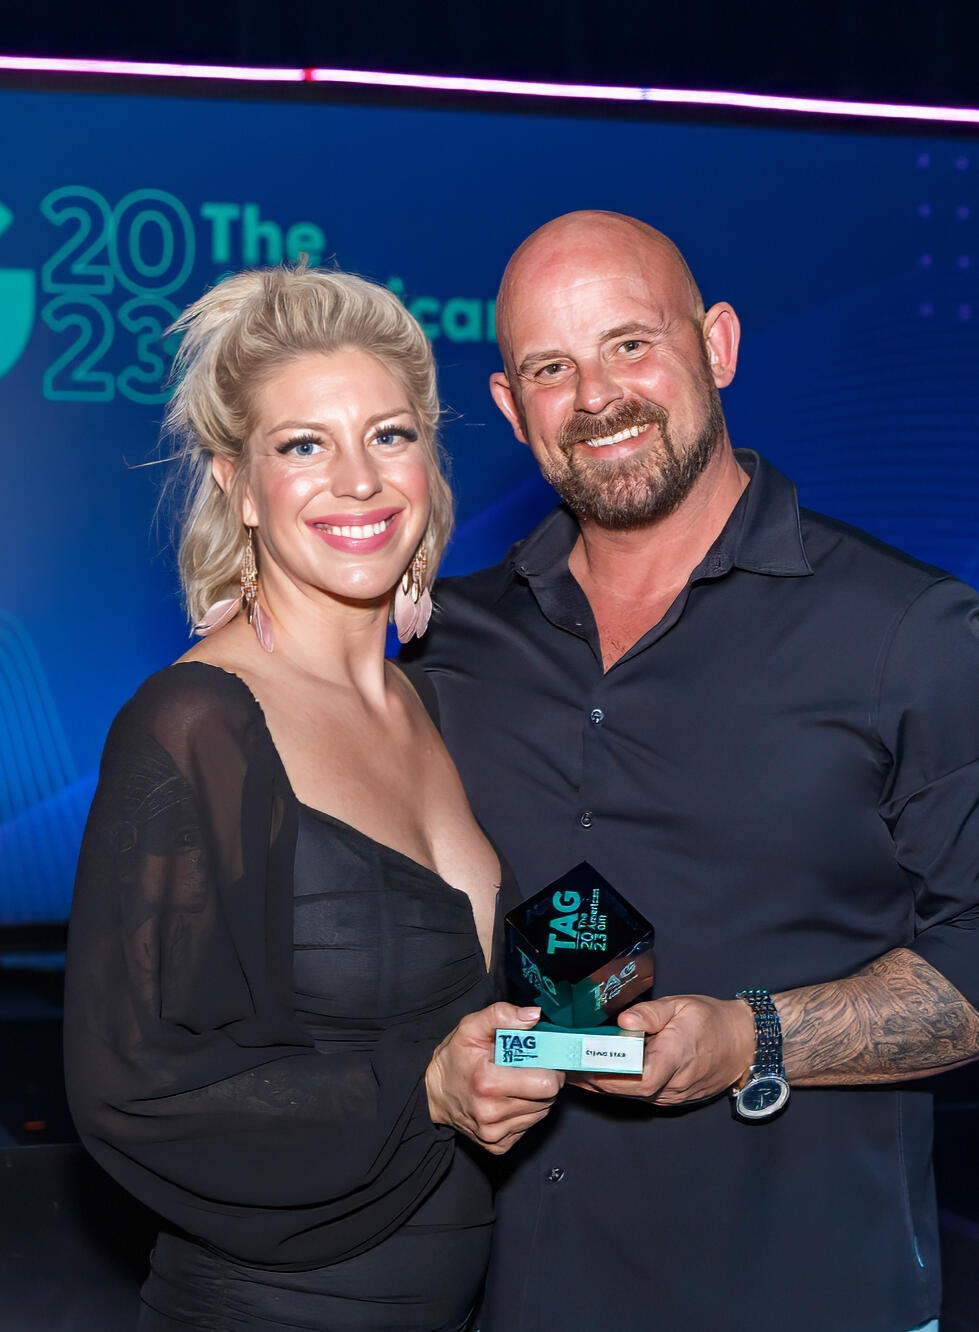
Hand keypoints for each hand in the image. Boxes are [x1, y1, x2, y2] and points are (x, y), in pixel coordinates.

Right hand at [426, 1002, 564, 1153]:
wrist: (434, 1093)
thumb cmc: (455, 1058)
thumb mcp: (471, 1027)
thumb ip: (502, 1015)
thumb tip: (534, 1016)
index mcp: (488, 1082)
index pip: (546, 1083)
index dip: (551, 1067)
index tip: (544, 1057)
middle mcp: (491, 1113)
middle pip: (548, 1099)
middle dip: (545, 1080)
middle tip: (531, 1068)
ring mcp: (495, 1133)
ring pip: (541, 1113)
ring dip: (536, 1096)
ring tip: (518, 1081)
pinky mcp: (498, 1145)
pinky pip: (529, 1126)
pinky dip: (526, 1111)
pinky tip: (511, 1098)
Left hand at [569, 995, 754, 1104]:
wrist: (741, 1045)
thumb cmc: (711, 1021)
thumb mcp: (682, 1006)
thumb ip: (650, 1013)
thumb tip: (623, 1020)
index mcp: (676, 1058)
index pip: (641, 1079)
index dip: (610, 1077)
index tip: (582, 1067)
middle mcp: (673, 1084)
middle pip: (628, 1091)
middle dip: (594, 1082)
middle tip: (563, 1066)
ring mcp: (672, 1095)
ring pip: (631, 1096)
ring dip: (601, 1085)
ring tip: (571, 1068)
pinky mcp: (670, 1097)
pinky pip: (639, 1095)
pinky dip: (617, 1086)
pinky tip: (596, 1074)